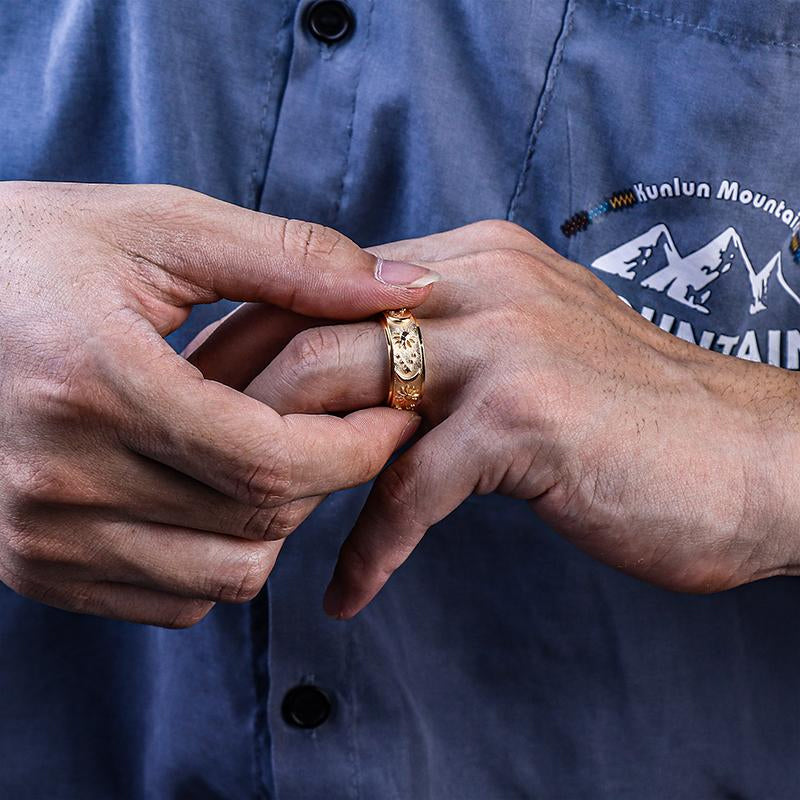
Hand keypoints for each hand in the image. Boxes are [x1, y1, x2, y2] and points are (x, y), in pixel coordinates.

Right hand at [0, 181, 435, 625]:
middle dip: (329, 480)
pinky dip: (217, 557)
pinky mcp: (29, 565)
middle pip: (257, 526)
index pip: (272, 463)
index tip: (394, 417)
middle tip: (341, 425)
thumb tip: (408, 290)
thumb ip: (293, 261)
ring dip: (276, 523)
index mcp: (96, 385)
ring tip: (274, 454)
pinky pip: (170, 601)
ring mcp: (35, 536)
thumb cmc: (31, 250)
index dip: (358, 448)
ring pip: (221, 579)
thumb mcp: (159, 227)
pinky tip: (211, 490)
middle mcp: (57, 480)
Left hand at [211, 220, 799, 617]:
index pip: (323, 287)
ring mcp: (502, 345)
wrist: (749, 454)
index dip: (252, 341)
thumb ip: (445, 346)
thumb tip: (358, 378)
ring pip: (346, 398)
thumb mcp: (526, 345)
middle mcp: (477, 285)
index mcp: (469, 263)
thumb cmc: (627, 413)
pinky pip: (411, 490)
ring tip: (255, 527)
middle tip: (198, 464)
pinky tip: (347, 593)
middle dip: (243, 403)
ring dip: (289, 474)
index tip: (205, 396)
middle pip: (313, 330)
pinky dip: (370, 550)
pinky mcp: (525, 418)